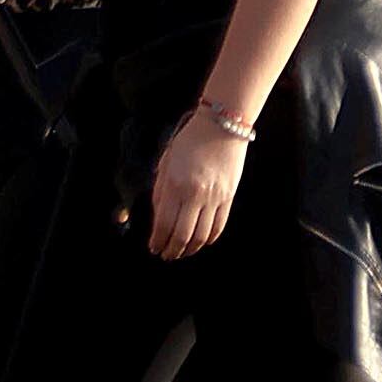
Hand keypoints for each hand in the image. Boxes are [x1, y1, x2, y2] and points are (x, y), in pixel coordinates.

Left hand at [145, 111, 250, 259]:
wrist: (222, 126)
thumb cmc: (191, 140)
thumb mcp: (167, 161)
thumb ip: (160, 190)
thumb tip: (158, 215)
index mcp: (175, 184)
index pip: (164, 223)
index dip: (158, 240)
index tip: (153, 247)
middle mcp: (195, 194)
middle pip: (182, 235)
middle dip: (172, 250)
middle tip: (166, 255)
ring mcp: (214, 197)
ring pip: (201, 235)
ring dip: (190, 249)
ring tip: (182, 252)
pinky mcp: (228, 197)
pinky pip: (218, 226)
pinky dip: (208, 238)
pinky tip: (201, 242)